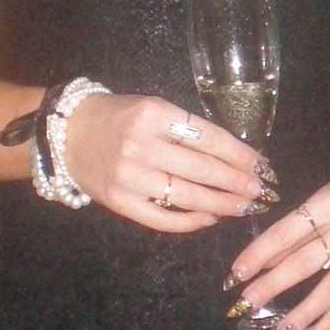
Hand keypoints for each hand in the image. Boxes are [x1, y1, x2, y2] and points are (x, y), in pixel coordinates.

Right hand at [61, 94, 275, 232]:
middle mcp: (142, 145)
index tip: (261, 165)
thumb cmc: (118, 117)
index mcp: (154, 115)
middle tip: (261, 191)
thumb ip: (186, 127)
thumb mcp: (151, 107)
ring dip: (223, 204)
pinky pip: (163, 219)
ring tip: (245, 207)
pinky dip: (191, 221)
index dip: (240, 154)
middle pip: (203, 169)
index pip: (208, 138)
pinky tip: (211, 218)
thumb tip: (233, 154)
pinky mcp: (120, 203)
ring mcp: (130, 177)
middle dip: (238, 182)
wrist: (68, 134)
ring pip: (188, 196)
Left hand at [226, 155, 329, 329]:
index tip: (236, 274)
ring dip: (300, 313)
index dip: (259, 255)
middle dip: (272, 286)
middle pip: (303, 263)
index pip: (286, 233)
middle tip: (246, 303)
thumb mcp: (325, 197)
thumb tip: (267, 263)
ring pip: (328, 289)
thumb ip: (299, 228)